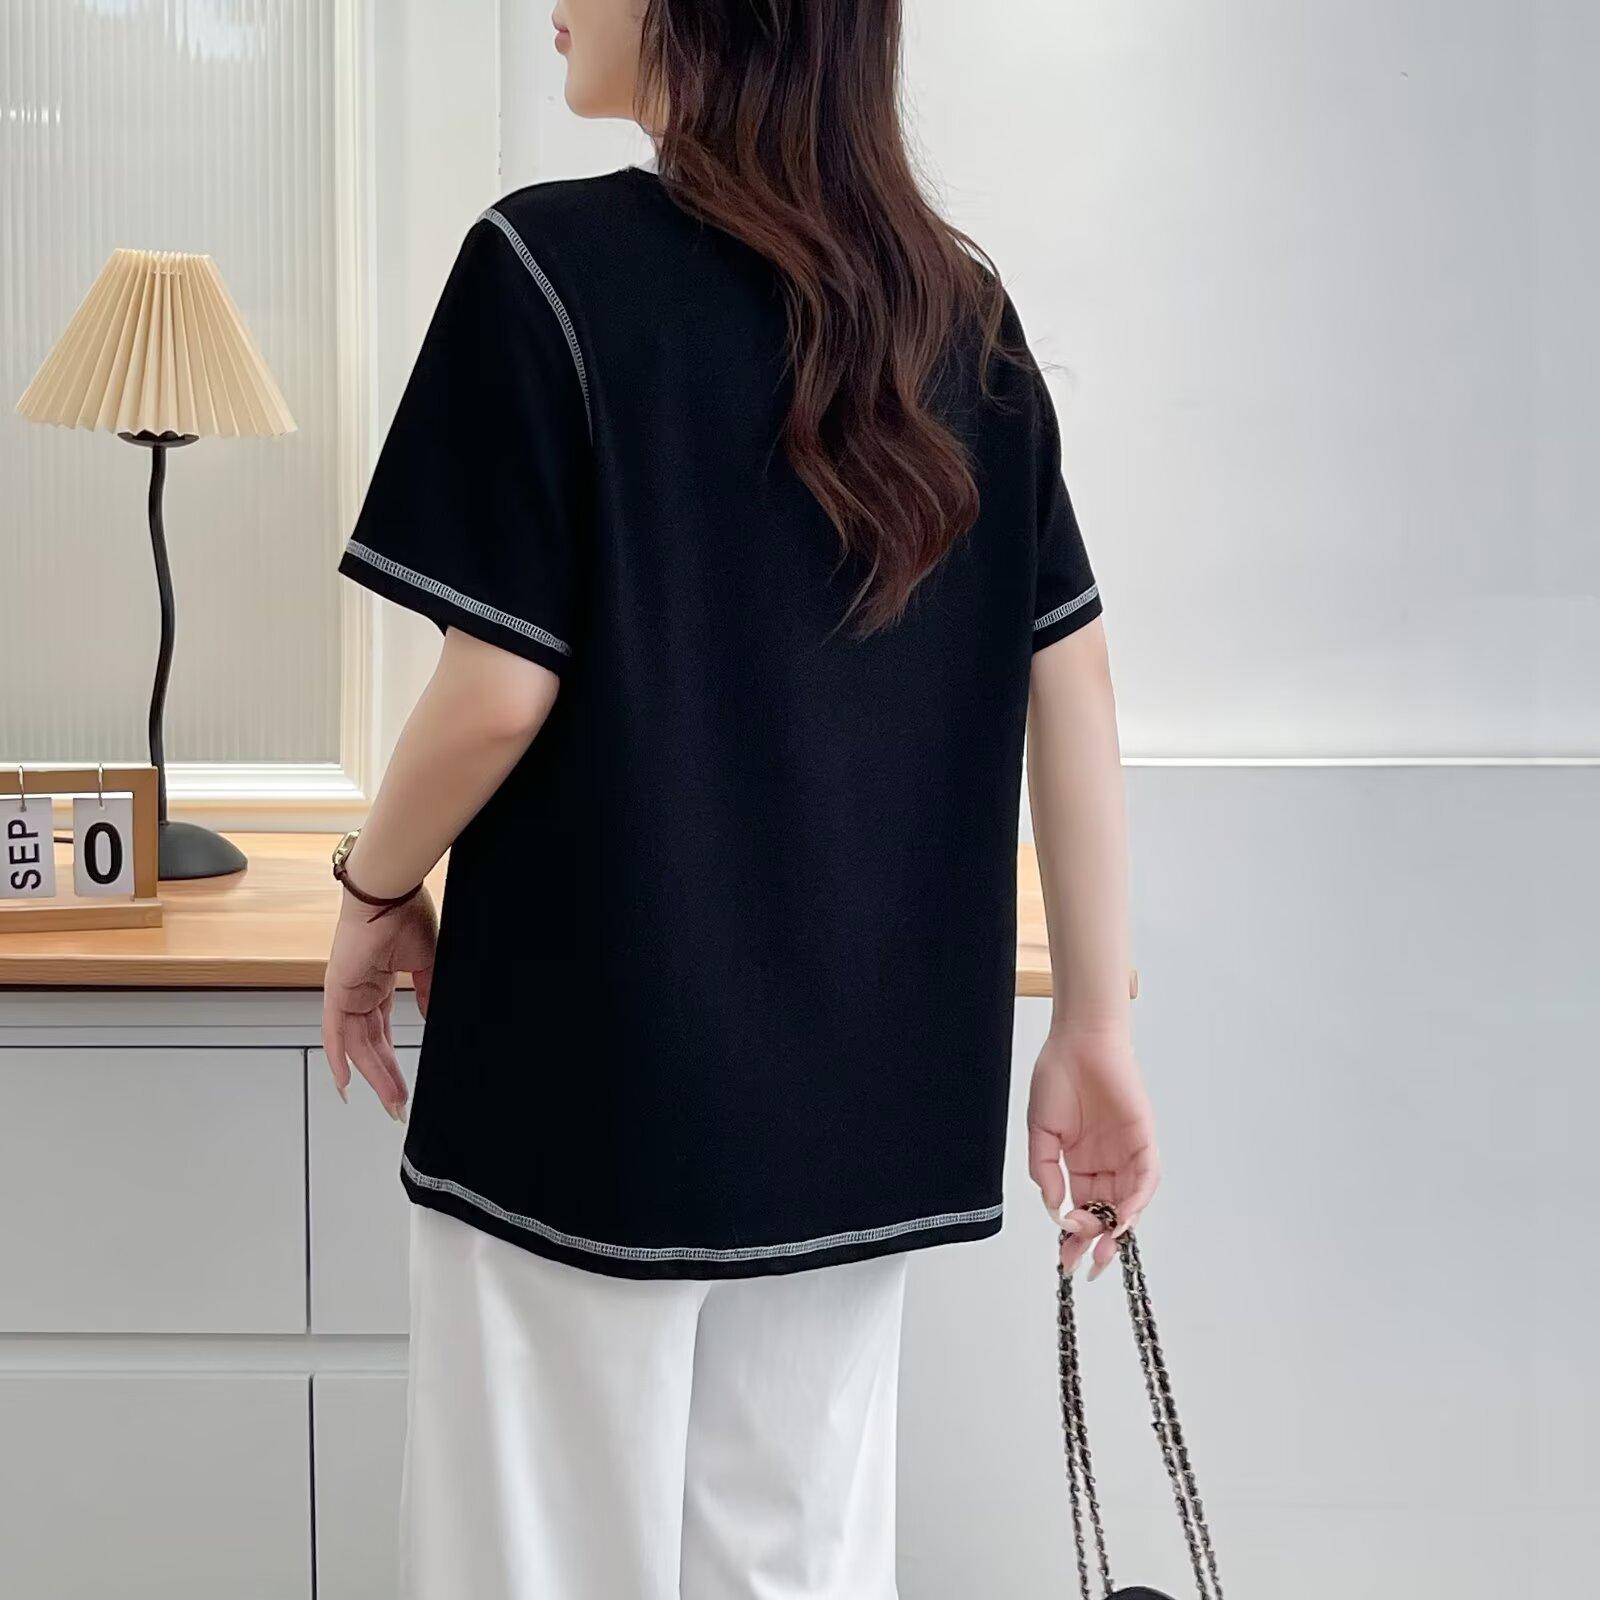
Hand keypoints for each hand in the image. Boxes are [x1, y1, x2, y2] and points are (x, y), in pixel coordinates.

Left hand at [322, 888, 437, 1119]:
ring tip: (395, 1101)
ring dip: (376, 1074)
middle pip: (372, 1044)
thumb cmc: (406, 914)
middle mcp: (359, 991)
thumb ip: (428, 994)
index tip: (404, 1084)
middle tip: (399, 1105)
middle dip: (386, 1076)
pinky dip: (338, 1057)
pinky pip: (334, 1032)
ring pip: (359, 1044)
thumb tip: (434, 1020)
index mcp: (378, 982)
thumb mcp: (427, 963)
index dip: (392, 1058)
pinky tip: (345, 1083)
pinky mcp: (338, 991)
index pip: (383, 1030)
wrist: (390, 893)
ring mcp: (347, 992)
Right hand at [1027, 1022, 1159, 1279]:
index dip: (1074, 1234)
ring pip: (1129, 1201)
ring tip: (1102, 1249)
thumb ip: (1044, 1170)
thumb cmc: (1057, 1077)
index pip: (1081, 1208)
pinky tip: (1121, 1219)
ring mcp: (1126, 1152)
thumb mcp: (1040, 1131)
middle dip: (1097, 1241)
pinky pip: (1146, 1178)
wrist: (1078, 1041)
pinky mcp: (1143, 1139)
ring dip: (1117, 1229)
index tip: (1064, 1255)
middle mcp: (1106, 1163)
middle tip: (1085, 1264)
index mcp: (1080, 1163)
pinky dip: (1136, 1201)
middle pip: (1106, 1212)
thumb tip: (1052, 1206)